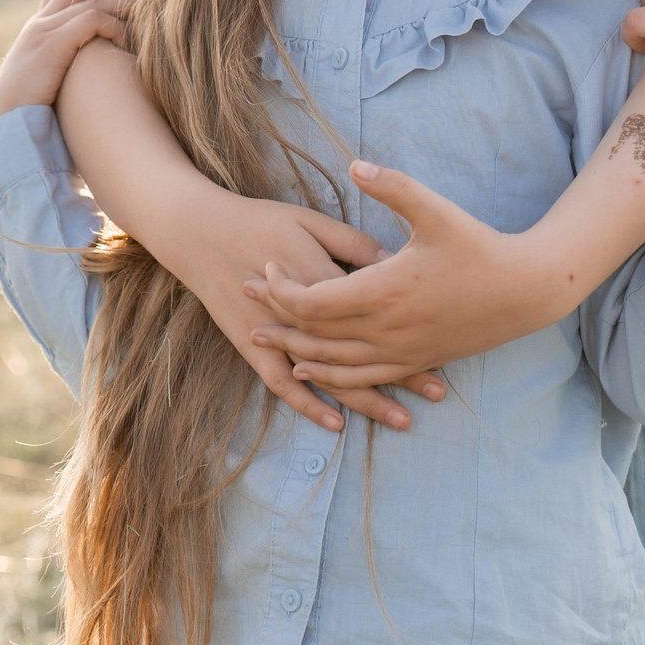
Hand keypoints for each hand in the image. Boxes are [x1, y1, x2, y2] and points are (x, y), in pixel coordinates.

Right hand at [0, 0, 138, 131]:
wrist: (1, 131)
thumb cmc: (27, 117)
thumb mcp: (46, 85)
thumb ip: (64, 72)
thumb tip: (85, 79)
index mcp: (37, 31)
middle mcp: (40, 24)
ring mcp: (44, 31)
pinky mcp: (53, 45)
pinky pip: (92, 21)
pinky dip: (114, 26)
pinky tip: (127, 43)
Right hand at [174, 188, 445, 432]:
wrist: (199, 231)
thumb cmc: (260, 220)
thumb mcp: (311, 222)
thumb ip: (353, 245)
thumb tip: (396, 262)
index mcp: (317, 277)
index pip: (372, 309)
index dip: (408, 328)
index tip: (445, 343)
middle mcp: (298, 315)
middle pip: (357, 351)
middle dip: (400, 373)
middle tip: (437, 391)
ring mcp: (273, 334)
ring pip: (327, 376)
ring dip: (365, 399)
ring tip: (402, 419)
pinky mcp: (251, 345)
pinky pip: (282, 383)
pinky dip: (309, 405)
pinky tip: (335, 424)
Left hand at [243, 159, 563, 377]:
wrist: (527, 291)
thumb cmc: (479, 246)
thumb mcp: (436, 210)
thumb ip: (393, 187)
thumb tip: (354, 165)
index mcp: (384, 291)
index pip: (312, 301)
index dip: (282, 289)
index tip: (265, 268)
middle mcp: (387, 329)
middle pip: (315, 333)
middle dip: (276, 318)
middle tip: (243, 303)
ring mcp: (402, 350)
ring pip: (335, 362)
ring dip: (296, 351)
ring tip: (265, 342)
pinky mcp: (416, 361)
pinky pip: (364, 378)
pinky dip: (331, 376)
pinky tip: (310, 371)